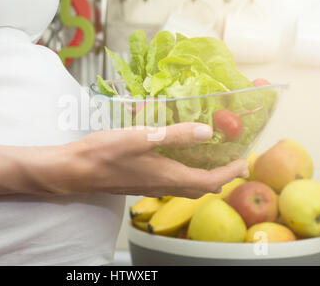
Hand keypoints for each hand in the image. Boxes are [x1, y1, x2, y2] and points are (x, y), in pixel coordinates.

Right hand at [59, 123, 248, 198]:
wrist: (75, 170)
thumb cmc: (104, 153)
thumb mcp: (140, 138)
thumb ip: (174, 135)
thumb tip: (206, 131)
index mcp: (168, 176)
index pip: (210, 180)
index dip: (230, 173)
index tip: (244, 162)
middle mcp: (163, 186)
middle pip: (201, 187)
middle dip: (220, 177)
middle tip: (231, 161)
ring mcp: (151, 187)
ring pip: (186, 187)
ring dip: (204, 176)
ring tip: (211, 159)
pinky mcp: (141, 183)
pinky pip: (172, 183)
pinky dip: (186, 174)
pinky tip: (179, 158)